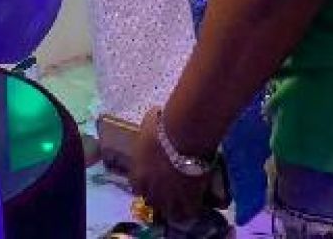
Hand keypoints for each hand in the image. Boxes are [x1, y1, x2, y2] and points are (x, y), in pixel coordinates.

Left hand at [130, 109, 208, 224]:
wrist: (182, 135)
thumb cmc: (162, 126)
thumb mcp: (149, 124)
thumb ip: (149, 129)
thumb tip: (155, 119)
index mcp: (139, 173)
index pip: (136, 186)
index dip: (144, 184)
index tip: (151, 180)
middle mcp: (151, 189)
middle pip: (152, 201)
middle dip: (158, 198)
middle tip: (167, 192)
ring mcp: (170, 197)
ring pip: (170, 212)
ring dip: (174, 209)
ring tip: (182, 203)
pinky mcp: (188, 199)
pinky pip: (189, 212)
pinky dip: (192, 209)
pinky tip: (196, 202)